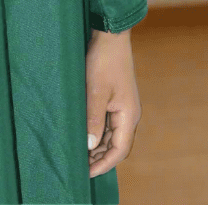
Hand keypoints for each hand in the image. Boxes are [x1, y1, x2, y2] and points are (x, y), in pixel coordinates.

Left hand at [85, 28, 141, 179]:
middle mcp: (128, 114)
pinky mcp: (115, 98)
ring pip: (112, 135)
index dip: (103, 164)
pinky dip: (97, 132)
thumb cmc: (103, 61)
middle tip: (79, 165)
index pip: (119, 150)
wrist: (110, 35)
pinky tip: (84, 134)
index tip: (86, 172)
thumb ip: (93, 119)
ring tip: (79, 153)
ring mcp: (122, 106)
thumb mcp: (95, 91)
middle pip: (116, 145)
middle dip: (99, 157)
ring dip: (98, 145)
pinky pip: (108, 122)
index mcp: (128, 115)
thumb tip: (89, 145)